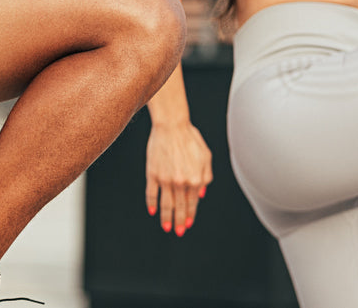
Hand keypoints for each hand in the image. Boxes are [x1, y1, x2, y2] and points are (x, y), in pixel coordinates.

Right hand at [145, 119, 212, 236]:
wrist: (171, 126)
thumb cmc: (189, 138)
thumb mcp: (206, 156)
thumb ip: (206, 177)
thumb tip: (201, 194)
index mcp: (195, 179)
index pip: (193, 202)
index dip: (191, 215)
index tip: (189, 224)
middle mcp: (180, 182)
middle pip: (180, 207)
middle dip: (180, 221)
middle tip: (179, 231)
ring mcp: (165, 179)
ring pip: (166, 204)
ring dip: (166, 218)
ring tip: (167, 227)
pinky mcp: (152, 173)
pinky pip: (152, 193)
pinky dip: (152, 203)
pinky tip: (152, 211)